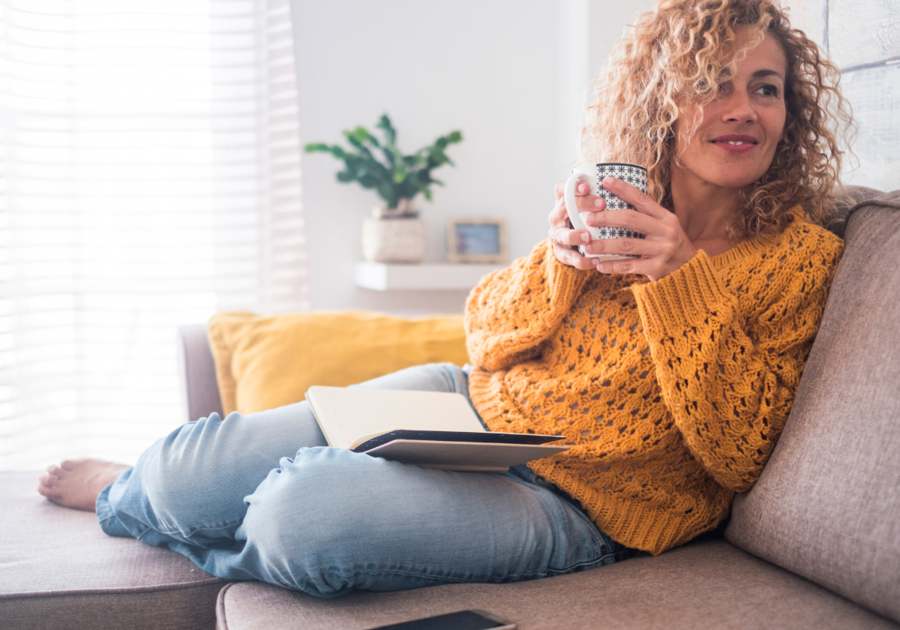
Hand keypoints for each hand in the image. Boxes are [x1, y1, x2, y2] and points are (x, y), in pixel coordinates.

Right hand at [548, 179, 607, 270]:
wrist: (574, 244)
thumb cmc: (591, 219)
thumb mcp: (593, 206)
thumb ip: (604, 197)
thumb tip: (633, 182)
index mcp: (564, 201)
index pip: (563, 188)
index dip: (573, 186)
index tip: (588, 186)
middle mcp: (557, 216)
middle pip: (564, 207)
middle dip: (582, 205)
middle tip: (601, 204)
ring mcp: (557, 235)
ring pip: (562, 234)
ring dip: (574, 235)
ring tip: (588, 237)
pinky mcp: (561, 253)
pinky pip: (568, 257)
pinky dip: (581, 260)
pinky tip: (595, 261)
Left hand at [582, 177, 696, 281]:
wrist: (691, 271)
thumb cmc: (670, 245)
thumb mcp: (665, 227)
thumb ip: (646, 217)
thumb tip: (616, 203)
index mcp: (665, 217)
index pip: (642, 199)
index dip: (623, 189)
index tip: (605, 181)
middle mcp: (665, 231)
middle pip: (631, 219)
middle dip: (607, 218)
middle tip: (588, 219)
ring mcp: (662, 250)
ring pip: (627, 244)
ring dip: (604, 245)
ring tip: (587, 246)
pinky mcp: (657, 268)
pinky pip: (630, 266)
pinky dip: (613, 265)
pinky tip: (599, 265)